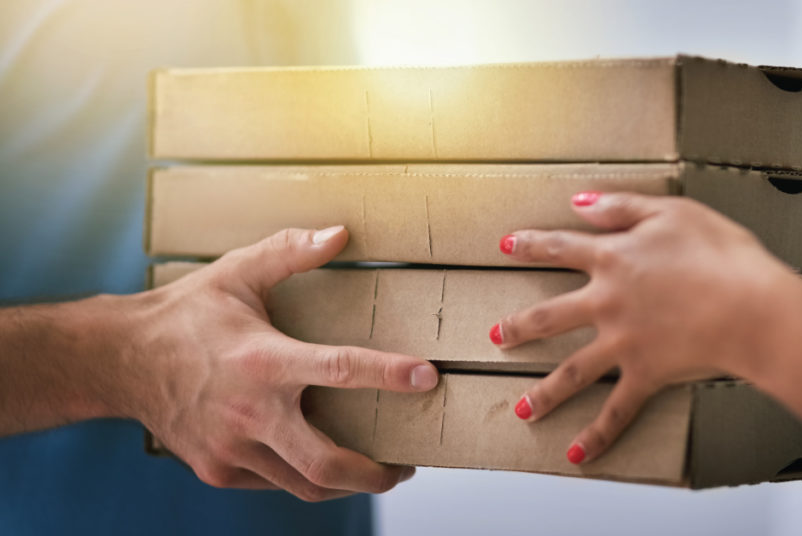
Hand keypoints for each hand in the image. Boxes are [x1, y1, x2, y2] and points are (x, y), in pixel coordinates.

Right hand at [120, 226, 438, 499]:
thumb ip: (291, 251)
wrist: (118, 360)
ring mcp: (232, 449)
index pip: (340, 369)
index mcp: (263, 360)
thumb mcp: (238, 272)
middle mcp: (250, 412)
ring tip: (373, 472)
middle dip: (376, 473)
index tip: (428, 377)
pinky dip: (303, 477)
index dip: (390, 375)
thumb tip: (341, 233)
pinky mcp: (219, 469)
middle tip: (405, 466)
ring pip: (304, 486)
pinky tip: (317, 460)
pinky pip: (274, 483)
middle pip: (328, 463)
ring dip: (346, 484)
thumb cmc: (184, 315)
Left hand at [492, 191, 801, 463]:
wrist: (752, 306)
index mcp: (613, 259)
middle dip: (518, 327)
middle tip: (495, 337)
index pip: (560, 248)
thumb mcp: (672, 211)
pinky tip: (577, 455)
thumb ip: (621, 206)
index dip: (531, 244)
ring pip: (571, 372)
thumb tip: (580, 203)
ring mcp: (622, 343)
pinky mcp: (646, 375)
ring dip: (543, 393)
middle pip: (549, 317)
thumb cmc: (722, 255)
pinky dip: (597, 436)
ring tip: (522, 410)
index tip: (506, 246)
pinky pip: (616, 412)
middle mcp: (607, 303)